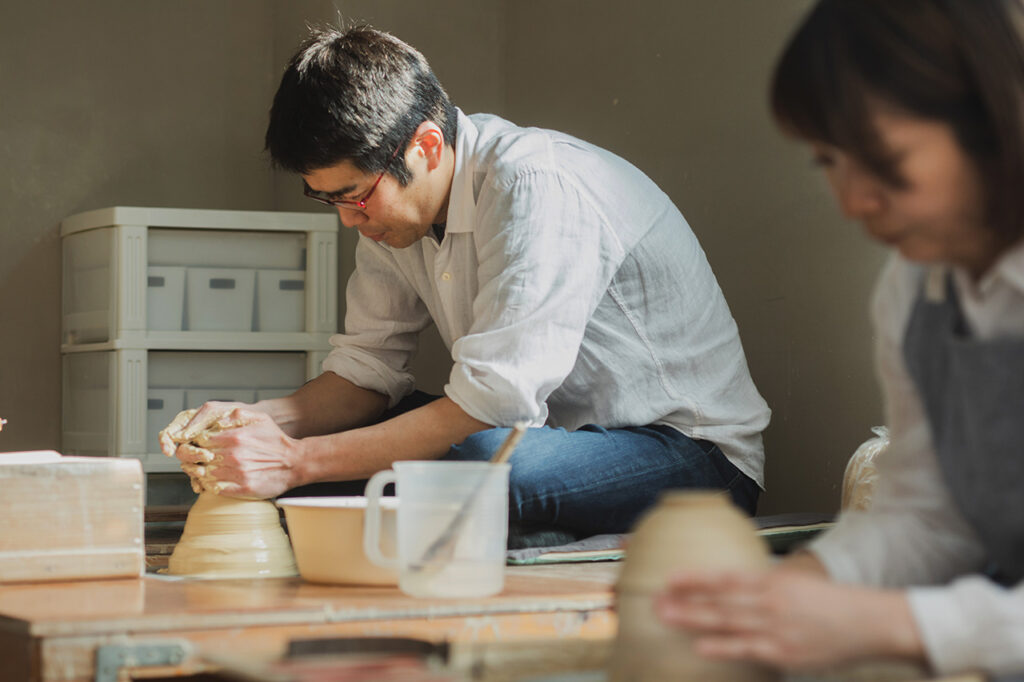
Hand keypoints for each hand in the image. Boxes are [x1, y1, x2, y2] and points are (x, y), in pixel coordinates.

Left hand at [160, 403, 300, 497]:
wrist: (295, 462)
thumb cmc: (276, 441)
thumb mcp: (260, 419)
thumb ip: (237, 415)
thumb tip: (216, 419)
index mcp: (235, 437)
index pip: (199, 440)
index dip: (194, 442)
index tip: (198, 445)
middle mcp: (234, 456)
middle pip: (198, 458)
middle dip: (194, 458)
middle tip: (197, 458)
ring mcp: (237, 473)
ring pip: (203, 474)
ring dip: (200, 472)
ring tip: (204, 469)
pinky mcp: (242, 489)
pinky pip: (215, 488)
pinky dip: (209, 485)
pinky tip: (214, 480)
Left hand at [653, 568, 923, 670]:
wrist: (869, 623)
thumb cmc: (830, 602)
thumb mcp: (794, 582)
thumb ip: (763, 584)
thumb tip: (733, 583)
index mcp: (772, 581)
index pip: (725, 578)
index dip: (696, 578)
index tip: (669, 578)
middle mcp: (770, 602)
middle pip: (718, 601)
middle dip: (684, 601)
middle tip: (654, 601)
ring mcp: (775, 628)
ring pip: (726, 623)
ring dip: (693, 620)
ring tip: (666, 617)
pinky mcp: (784, 654)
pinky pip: (747, 650)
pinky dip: (723, 647)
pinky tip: (700, 646)